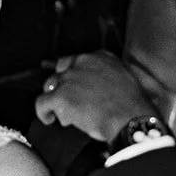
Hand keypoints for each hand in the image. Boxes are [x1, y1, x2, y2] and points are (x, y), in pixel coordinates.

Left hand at [33, 52, 151, 143]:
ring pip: (50, 85)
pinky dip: (43, 112)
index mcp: (100, 57)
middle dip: (63, 85)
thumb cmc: (133, 106)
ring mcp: (69, 78)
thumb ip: (114, 75)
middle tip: (70, 101)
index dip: (75, 76)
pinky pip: (41, 103)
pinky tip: (49, 119)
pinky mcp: (60, 96)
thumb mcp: (129, 79)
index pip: (78, 60)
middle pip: (61, 70)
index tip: (78, 88)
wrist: (130, 118)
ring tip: (64, 113)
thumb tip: (107, 86)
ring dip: (55, 99)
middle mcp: (82, 62)